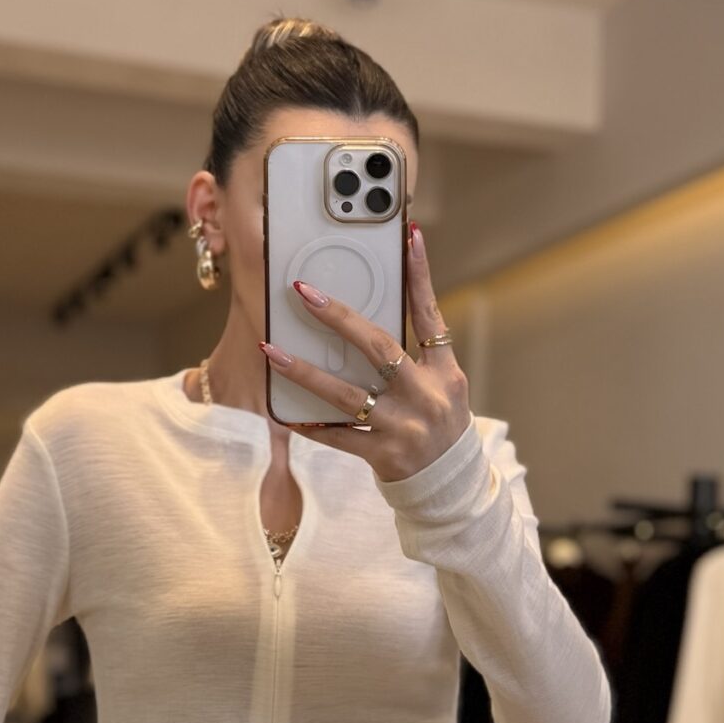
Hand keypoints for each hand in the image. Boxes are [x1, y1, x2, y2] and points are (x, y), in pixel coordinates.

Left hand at [260, 221, 470, 481]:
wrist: (451, 486)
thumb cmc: (440, 425)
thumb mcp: (443, 387)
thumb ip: (415, 356)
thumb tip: (371, 314)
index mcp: (445, 373)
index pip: (430, 315)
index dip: (420, 275)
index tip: (407, 236)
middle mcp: (427, 396)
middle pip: (379, 347)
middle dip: (339, 318)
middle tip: (304, 292)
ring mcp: (404, 427)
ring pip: (347, 394)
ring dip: (305, 371)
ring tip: (271, 349)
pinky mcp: (383, 455)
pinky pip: (338, 436)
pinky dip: (310, 424)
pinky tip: (283, 411)